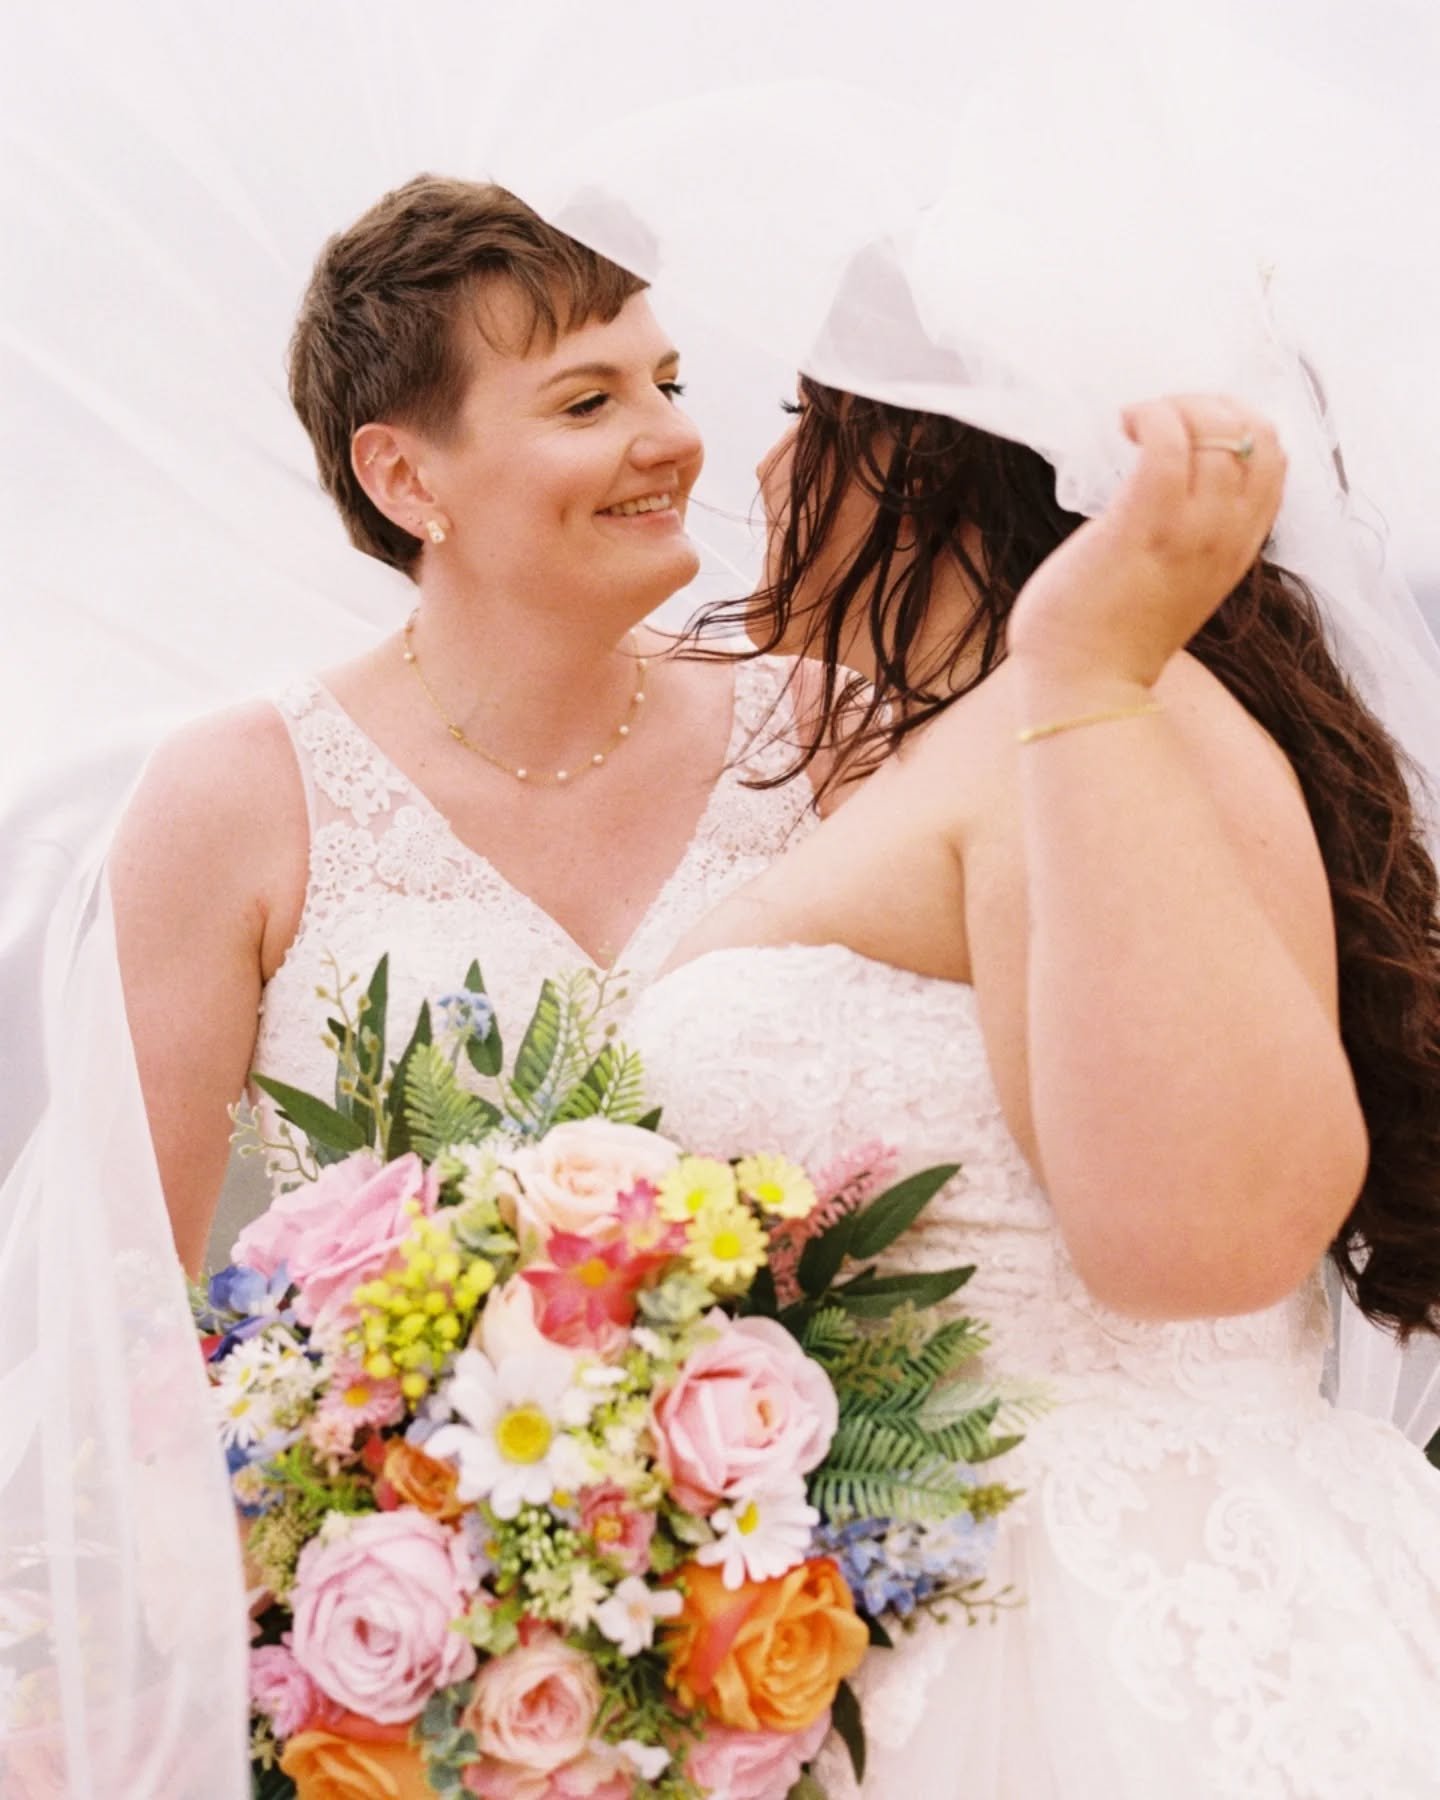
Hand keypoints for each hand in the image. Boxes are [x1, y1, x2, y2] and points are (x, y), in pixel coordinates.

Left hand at [1006, 396, 1285, 689]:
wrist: (1084, 686)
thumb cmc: (1110, 632)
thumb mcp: (1173, 579)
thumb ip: (1187, 536)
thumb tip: (1164, 480)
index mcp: (1238, 548)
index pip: (1273, 461)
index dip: (1237, 424)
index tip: (1188, 428)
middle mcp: (1226, 536)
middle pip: (1257, 435)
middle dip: (1210, 405)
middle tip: (1159, 418)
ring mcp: (1191, 531)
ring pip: (1218, 431)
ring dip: (1176, 406)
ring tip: (1136, 422)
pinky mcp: (1145, 526)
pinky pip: (1167, 443)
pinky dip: (1150, 417)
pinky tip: (1123, 425)